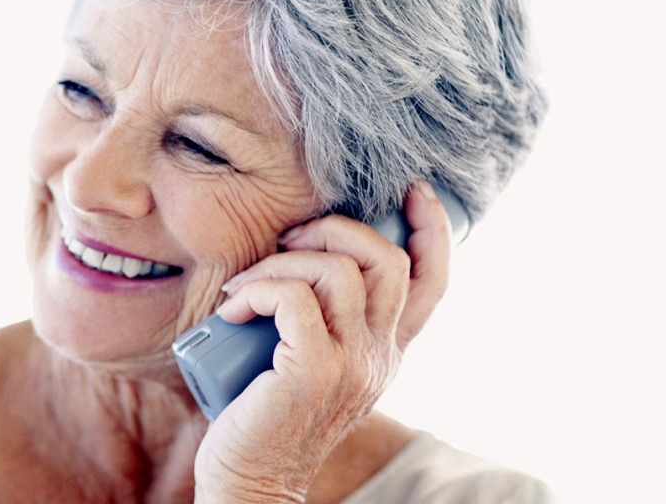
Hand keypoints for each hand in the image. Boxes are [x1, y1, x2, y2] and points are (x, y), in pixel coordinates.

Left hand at [190, 180, 452, 503]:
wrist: (252, 480)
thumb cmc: (264, 415)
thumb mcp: (307, 362)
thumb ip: (321, 322)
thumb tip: (299, 259)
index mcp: (386, 352)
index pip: (432, 282)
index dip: (431, 229)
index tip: (410, 190)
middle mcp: (380, 356)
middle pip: (386, 258)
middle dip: (333, 230)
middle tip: (286, 245)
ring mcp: (353, 364)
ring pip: (339, 270)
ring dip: (284, 262)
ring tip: (247, 287)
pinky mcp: (314, 371)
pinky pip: (295, 299)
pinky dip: (259, 288)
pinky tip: (233, 309)